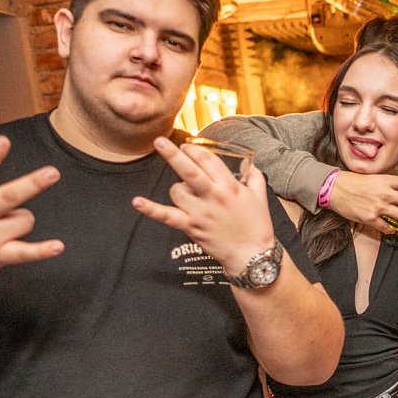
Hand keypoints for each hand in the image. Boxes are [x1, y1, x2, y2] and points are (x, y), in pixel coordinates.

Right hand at [0, 135, 63, 274]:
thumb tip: (1, 145)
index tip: (3, 141)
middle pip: (7, 197)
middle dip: (31, 185)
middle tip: (52, 173)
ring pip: (25, 219)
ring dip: (21, 218)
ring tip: (4, 224)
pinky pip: (23, 253)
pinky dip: (41, 250)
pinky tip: (58, 246)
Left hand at [132, 137, 276, 274]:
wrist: (252, 255)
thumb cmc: (257, 226)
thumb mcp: (260, 197)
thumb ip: (255, 177)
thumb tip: (250, 165)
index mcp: (230, 187)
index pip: (208, 161)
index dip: (195, 150)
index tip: (187, 146)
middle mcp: (213, 196)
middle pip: (189, 170)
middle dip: (173, 154)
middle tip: (160, 142)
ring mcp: (200, 212)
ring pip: (177, 190)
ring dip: (178, 188)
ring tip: (188, 194)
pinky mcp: (191, 226)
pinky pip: (167, 216)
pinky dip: (151, 209)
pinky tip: (137, 201)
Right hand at [330, 172, 397, 234]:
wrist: (335, 189)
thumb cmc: (353, 181)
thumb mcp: (373, 177)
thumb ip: (388, 182)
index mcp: (386, 181)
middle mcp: (385, 194)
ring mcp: (379, 207)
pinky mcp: (371, 218)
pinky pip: (386, 227)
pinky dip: (391, 229)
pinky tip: (394, 229)